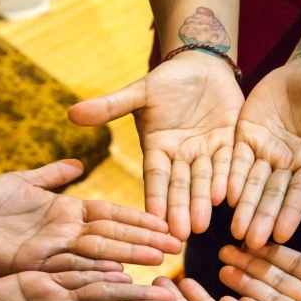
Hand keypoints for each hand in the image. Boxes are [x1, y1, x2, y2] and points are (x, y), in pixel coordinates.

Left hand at [0, 160, 182, 277]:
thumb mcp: (21, 181)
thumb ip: (52, 175)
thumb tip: (78, 164)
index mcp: (66, 213)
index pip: (111, 214)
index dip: (138, 217)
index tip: (165, 219)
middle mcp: (65, 235)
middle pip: (112, 236)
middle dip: (144, 240)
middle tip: (178, 245)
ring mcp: (52, 252)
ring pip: (97, 254)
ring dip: (128, 257)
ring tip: (159, 261)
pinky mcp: (33, 267)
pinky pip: (69, 269)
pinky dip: (94, 272)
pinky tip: (120, 276)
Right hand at [69, 51, 244, 239]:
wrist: (203, 65)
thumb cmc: (167, 79)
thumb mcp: (139, 92)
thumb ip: (110, 106)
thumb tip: (71, 113)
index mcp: (157, 149)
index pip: (155, 177)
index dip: (155, 198)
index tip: (153, 220)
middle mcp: (181, 157)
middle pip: (180, 186)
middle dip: (180, 209)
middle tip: (180, 235)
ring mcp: (206, 152)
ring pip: (205, 180)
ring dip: (203, 202)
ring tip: (201, 224)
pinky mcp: (230, 144)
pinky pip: (229, 163)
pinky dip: (228, 179)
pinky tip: (227, 196)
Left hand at [228, 59, 300, 248]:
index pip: (300, 193)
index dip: (290, 212)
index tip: (281, 235)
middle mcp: (288, 166)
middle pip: (273, 195)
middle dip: (262, 218)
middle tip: (251, 243)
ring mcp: (266, 154)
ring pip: (251, 184)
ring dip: (243, 206)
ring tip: (234, 230)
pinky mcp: (246, 139)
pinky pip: (236, 161)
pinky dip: (228, 177)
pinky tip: (219, 196)